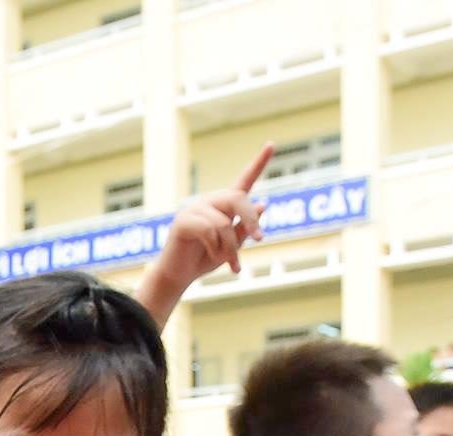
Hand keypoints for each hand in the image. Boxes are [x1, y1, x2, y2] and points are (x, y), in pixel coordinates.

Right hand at [135, 144, 273, 324]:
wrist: (180, 276)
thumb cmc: (205, 258)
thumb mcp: (232, 245)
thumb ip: (245, 227)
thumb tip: (263, 204)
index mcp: (225, 206)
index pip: (244, 180)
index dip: (258, 163)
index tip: (272, 144)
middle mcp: (210, 202)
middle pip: (237, 198)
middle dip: (250, 219)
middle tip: (260, 239)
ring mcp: (194, 209)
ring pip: (224, 222)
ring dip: (231, 247)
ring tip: (232, 264)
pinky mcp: (183, 221)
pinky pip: (208, 231)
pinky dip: (216, 248)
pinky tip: (214, 257)